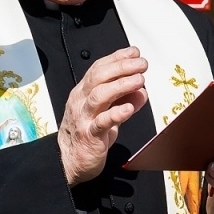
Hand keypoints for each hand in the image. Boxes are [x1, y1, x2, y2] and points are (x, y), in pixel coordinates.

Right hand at [59, 47, 148, 186]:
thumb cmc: (88, 134)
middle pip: (98, 77)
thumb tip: (142, 91)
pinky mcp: (89, 135)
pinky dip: (116, 113)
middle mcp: (81, 101)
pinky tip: (129, 108)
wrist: (71, 161)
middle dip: (121, 67)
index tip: (135, 52)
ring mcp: (84, 117)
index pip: (99, 68)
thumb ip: (125, 100)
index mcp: (84, 92)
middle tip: (141, 64)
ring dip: (121, 85)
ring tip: (139, 81)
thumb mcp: (109, 113)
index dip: (117, 58)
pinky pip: (102, 122)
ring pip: (99, 95)